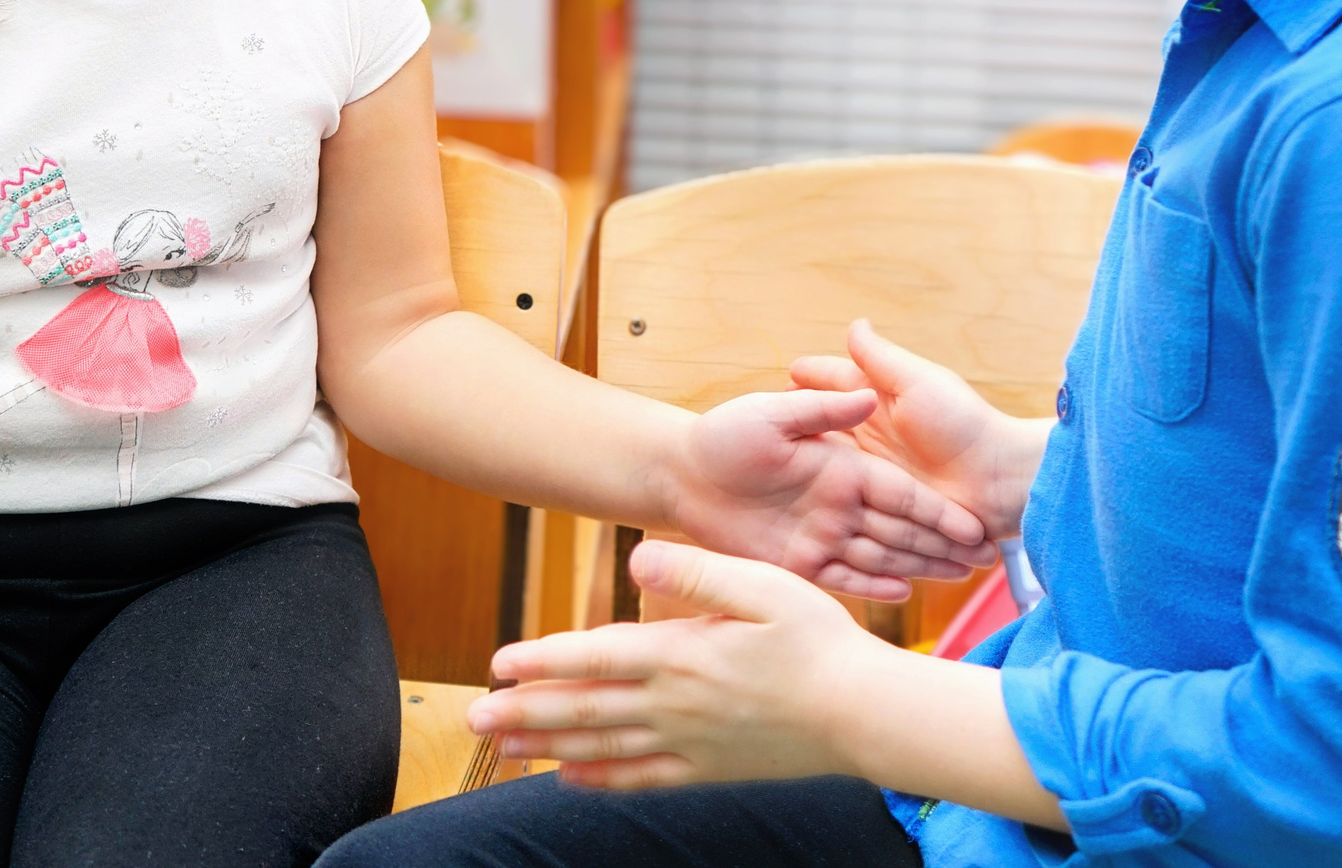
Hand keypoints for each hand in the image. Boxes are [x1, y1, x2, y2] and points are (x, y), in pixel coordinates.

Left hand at [471, 540, 880, 787]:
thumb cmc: (821, 641)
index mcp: (682, 655)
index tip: (499, 665)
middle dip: (525, 713)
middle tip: (475, 718)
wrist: (866, 714)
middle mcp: (675, 705)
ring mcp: (689, 743)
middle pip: (584, 709)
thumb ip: (697, 573)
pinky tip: (569, 778)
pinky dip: (599, 780)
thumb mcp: (765, 586)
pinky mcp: (708, 770)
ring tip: (504, 747)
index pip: (595, 658)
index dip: (543, 662)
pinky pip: (640, 780)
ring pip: (602, 747)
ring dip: (548, 746)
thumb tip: (635, 561)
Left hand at [664, 386, 994, 599]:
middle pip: (901, 528)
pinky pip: (843, 577)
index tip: (973, 525)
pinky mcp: (796, 562)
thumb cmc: (725, 435)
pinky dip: (873, 585)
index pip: (900, 493)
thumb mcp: (771, 414)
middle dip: (943, 542)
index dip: (936, 510)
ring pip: (880, 555)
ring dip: (920, 565)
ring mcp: (821, 534)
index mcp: (842, 467)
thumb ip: (821, 410)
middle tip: (987, 559)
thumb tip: (869, 394)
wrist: (682, 473)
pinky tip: (905, 592)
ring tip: (960, 578)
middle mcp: (839, 503)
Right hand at [788, 320, 1044, 540]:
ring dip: (806, 467)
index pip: (833, 385)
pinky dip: (829, 504)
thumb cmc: (964, 426)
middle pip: (823, 427)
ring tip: (770, 469)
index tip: (785, 373)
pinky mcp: (881, 512)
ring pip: (829, 469)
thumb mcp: (919, 384)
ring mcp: (875, 477)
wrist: (999, 482)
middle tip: (761, 424)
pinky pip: (847, 507)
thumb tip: (852, 324)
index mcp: (878, 403)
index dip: (808, 379)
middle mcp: (872, 439)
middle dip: (796, 424)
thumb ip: (882, 359)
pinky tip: (804, 509)